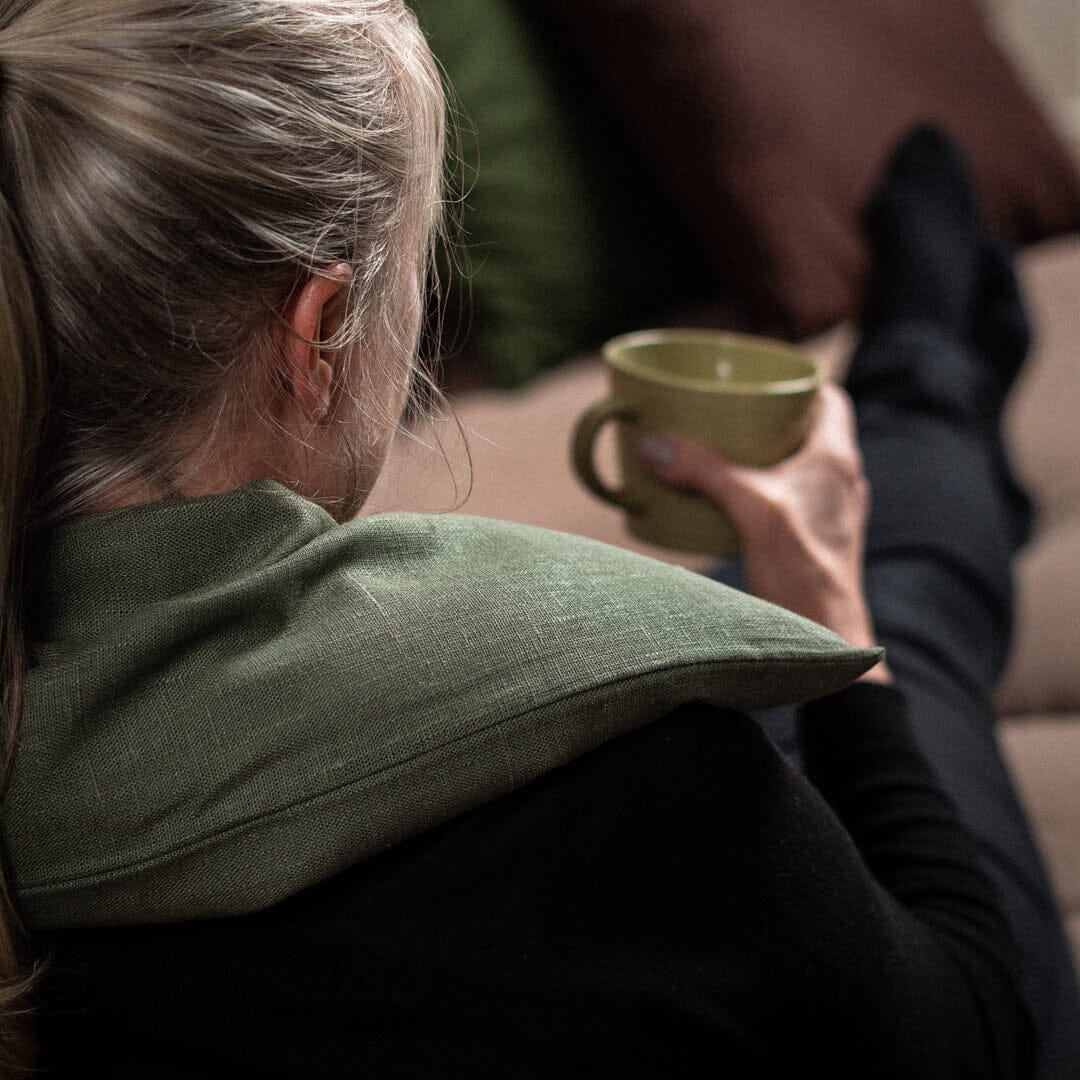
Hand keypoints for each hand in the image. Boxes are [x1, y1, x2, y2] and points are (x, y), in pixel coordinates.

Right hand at [639, 384, 889, 682]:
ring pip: (794, 466)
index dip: (797, 383)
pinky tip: (727, 501)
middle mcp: (840, 480)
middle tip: (724, 413)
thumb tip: (653, 444)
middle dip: (765, 418)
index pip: (828, 397)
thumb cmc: (804, 571)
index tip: (759, 380)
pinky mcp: (812, 540)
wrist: (826, 636)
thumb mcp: (751, 510)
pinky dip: (758, 489)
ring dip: (761, 455)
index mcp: (836, 458)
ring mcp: (829, 513)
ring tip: (718, 452)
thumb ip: (705, 472)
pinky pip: (786, 499)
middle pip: (804, 430)